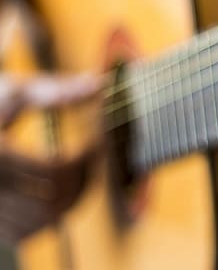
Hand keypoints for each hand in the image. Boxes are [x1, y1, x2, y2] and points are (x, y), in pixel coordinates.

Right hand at [0, 74, 101, 243]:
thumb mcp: (17, 91)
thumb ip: (57, 90)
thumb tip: (101, 84)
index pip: (55, 169)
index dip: (86, 156)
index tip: (99, 141)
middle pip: (54, 199)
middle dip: (84, 179)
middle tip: (96, 157)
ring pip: (43, 220)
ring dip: (72, 198)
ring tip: (83, 171)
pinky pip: (26, 232)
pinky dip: (50, 216)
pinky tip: (61, 189)